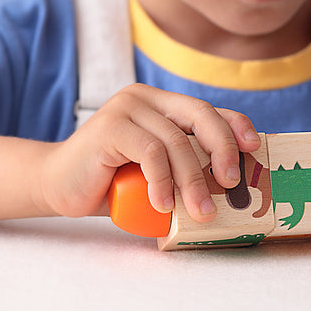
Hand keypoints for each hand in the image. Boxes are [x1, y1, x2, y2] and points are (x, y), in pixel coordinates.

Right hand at [37, 84, 259, 222]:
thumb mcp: (156, 174)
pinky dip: (162, 181)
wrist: (57, 187)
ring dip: (193, 180)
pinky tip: (163, 205)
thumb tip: (229, 192)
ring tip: (199, 212)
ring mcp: (126, 108)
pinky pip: (150, 152)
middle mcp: (145, 98)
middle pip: (199, 115)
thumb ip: (182, 169)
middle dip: (222, 149)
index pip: (207, 109)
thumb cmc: (110, 185)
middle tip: (231, 184)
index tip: (254, 150)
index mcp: (160, 103)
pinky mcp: (110, 126)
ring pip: (176, 140)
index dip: (235, 125)